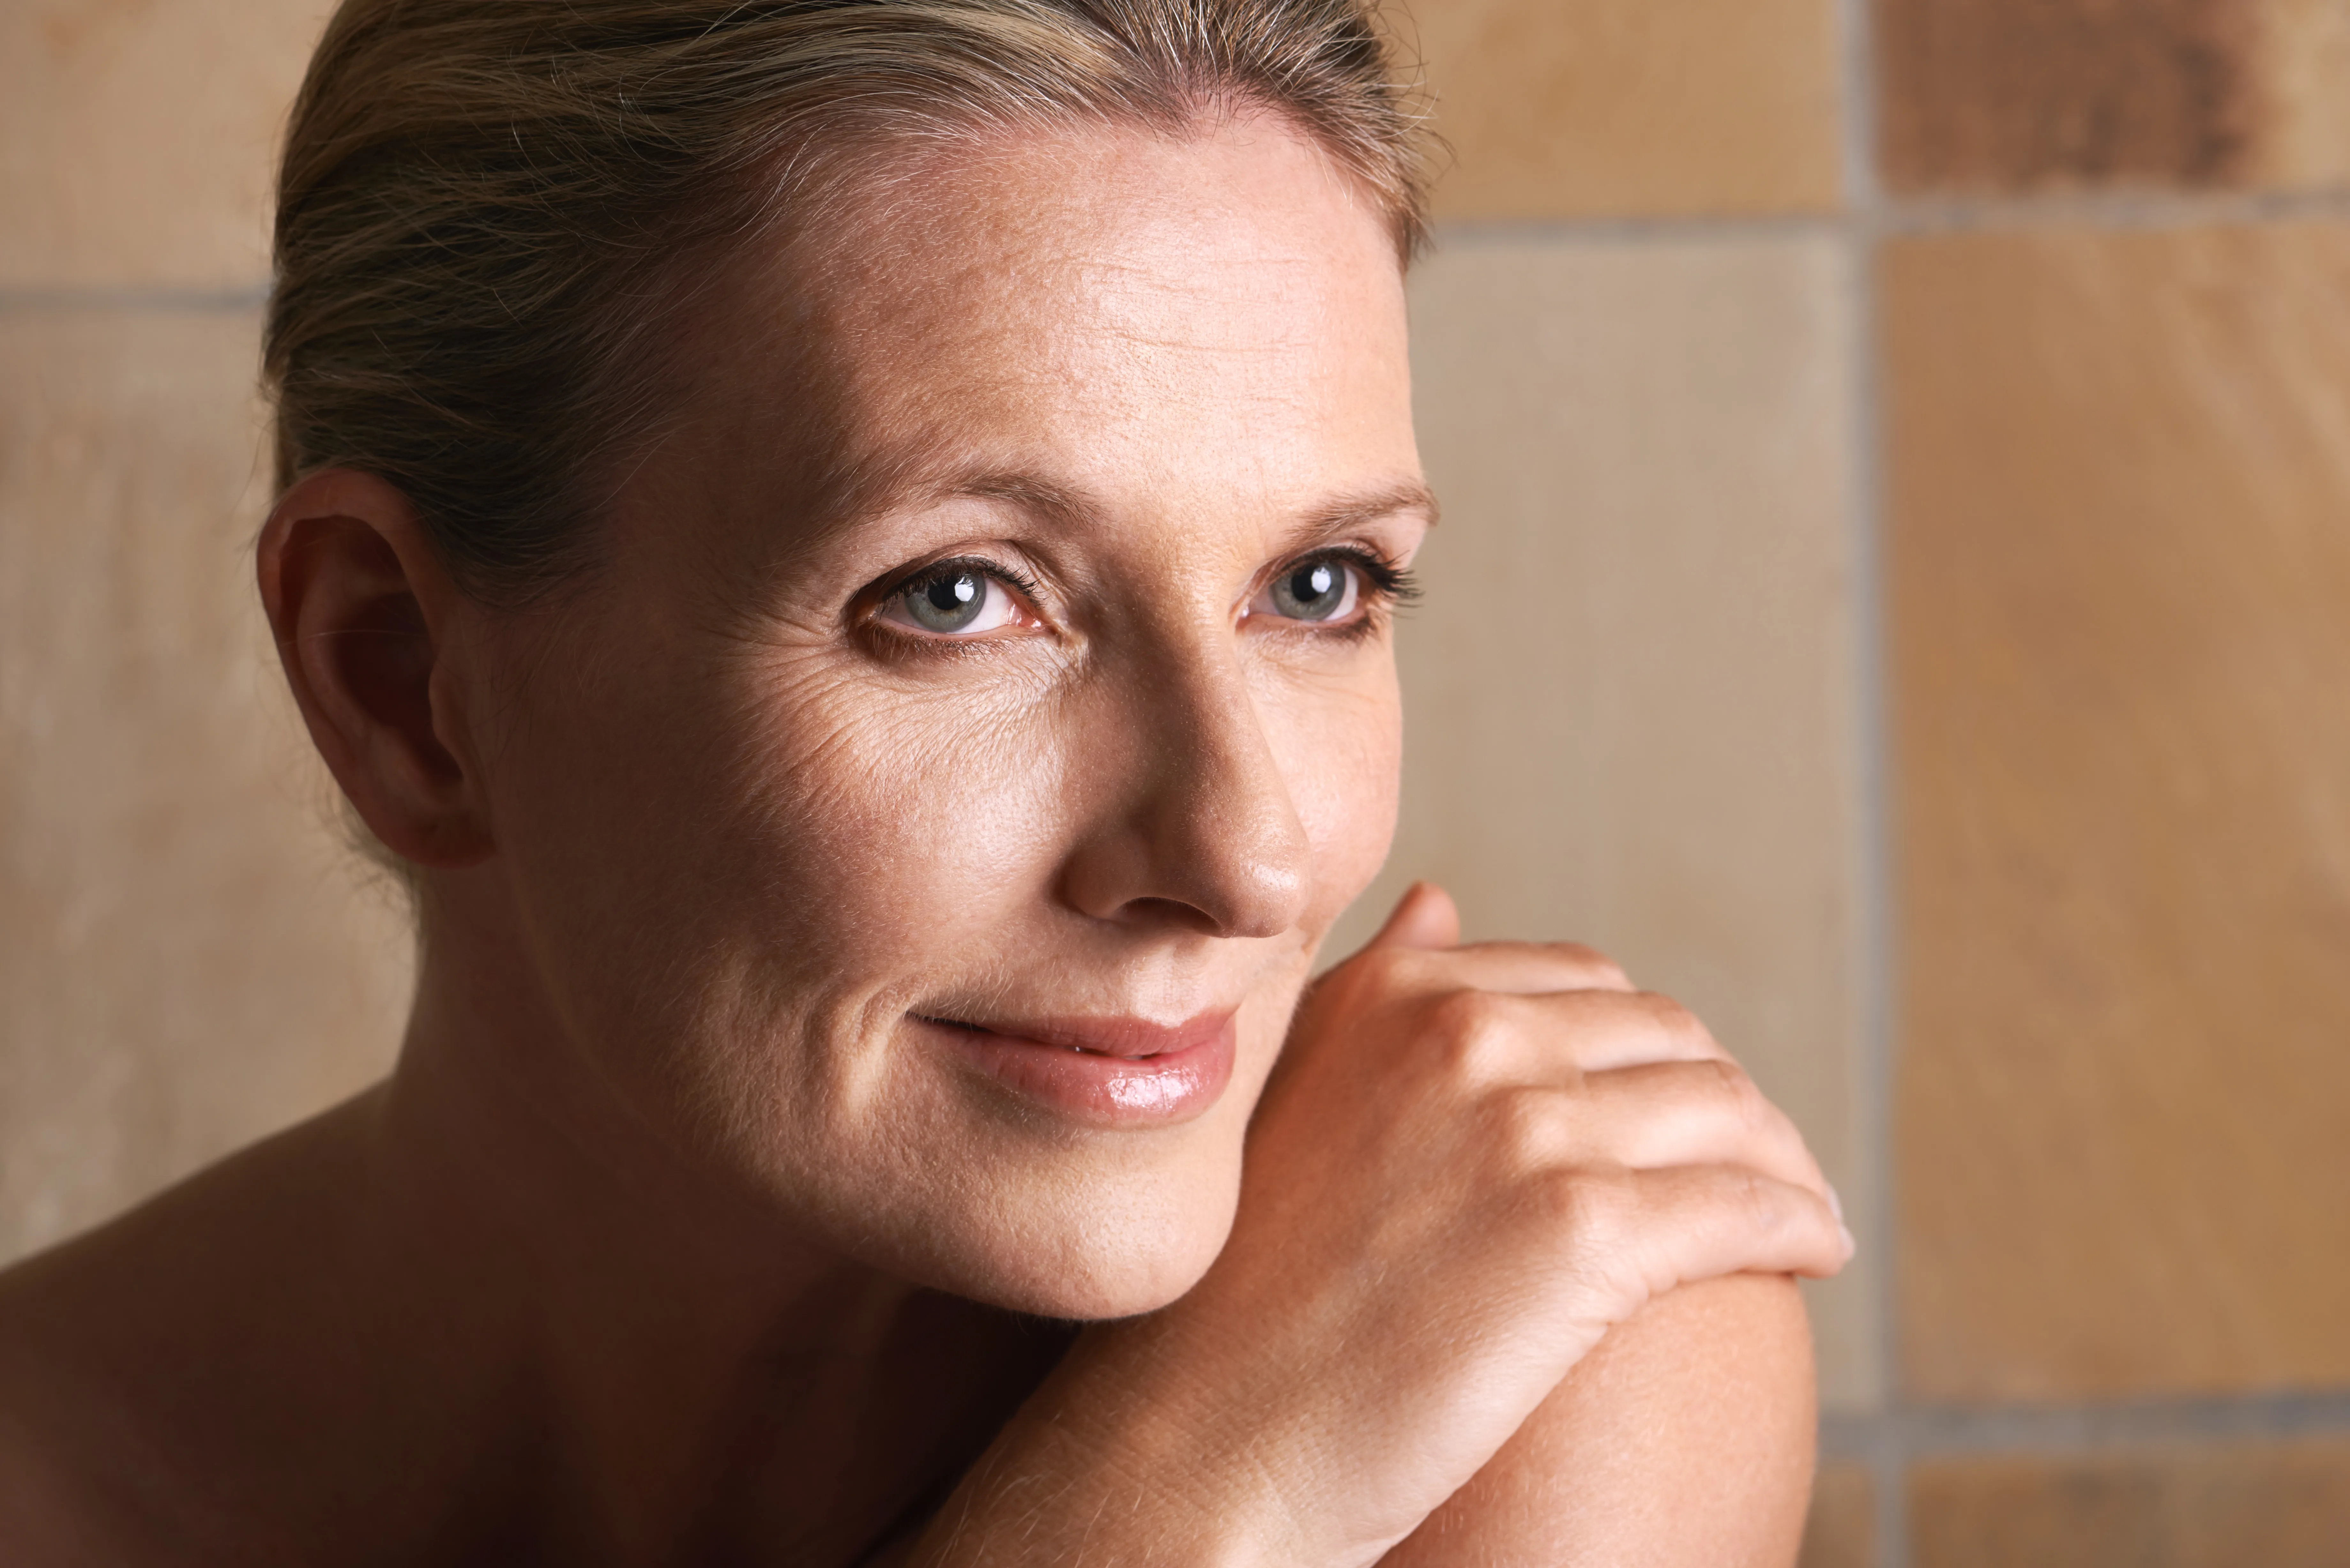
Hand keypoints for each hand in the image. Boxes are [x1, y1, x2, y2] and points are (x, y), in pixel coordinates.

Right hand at [918, 883, 1848, 1567]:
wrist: (1203, 1433)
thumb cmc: (1241, 1295)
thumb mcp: (1291, 1099)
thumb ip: (1375, 993)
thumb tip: (1440, 900)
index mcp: (1393, 994)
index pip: (1580, 983)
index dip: (1645, 1044)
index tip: (1676, 1102)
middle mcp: (1460, 1032)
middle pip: (1665, 1037)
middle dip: (1724, 1095)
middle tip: (1754, 1158)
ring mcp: (1523, 1125)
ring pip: (1723, 1112)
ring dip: (1781, 1158)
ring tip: (1797, 1205)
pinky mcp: (1582, 1232)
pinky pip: (1744, 1204)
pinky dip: (1798, 1221)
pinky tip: (1813, 1250)